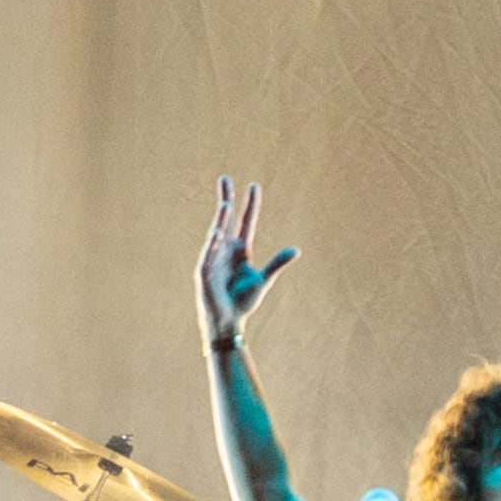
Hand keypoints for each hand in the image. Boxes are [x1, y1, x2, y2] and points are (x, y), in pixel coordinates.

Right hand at [196, 175, 296, 346]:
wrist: (228, 322)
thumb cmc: (243, 302)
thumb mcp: (263, 279)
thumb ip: (277, 263)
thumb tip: (296, 250)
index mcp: (240, 250)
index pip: (246, 222)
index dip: (250, 205)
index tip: (254, 185)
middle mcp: (226, 249)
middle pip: (226, 219)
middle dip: (226, 199)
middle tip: (225, 178)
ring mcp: (214, 258)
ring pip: (217, 232)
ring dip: (221, 218)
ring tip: (226, 203)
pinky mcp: (204, 271)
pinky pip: (209, 253)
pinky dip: (212, 242)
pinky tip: (217, 230)